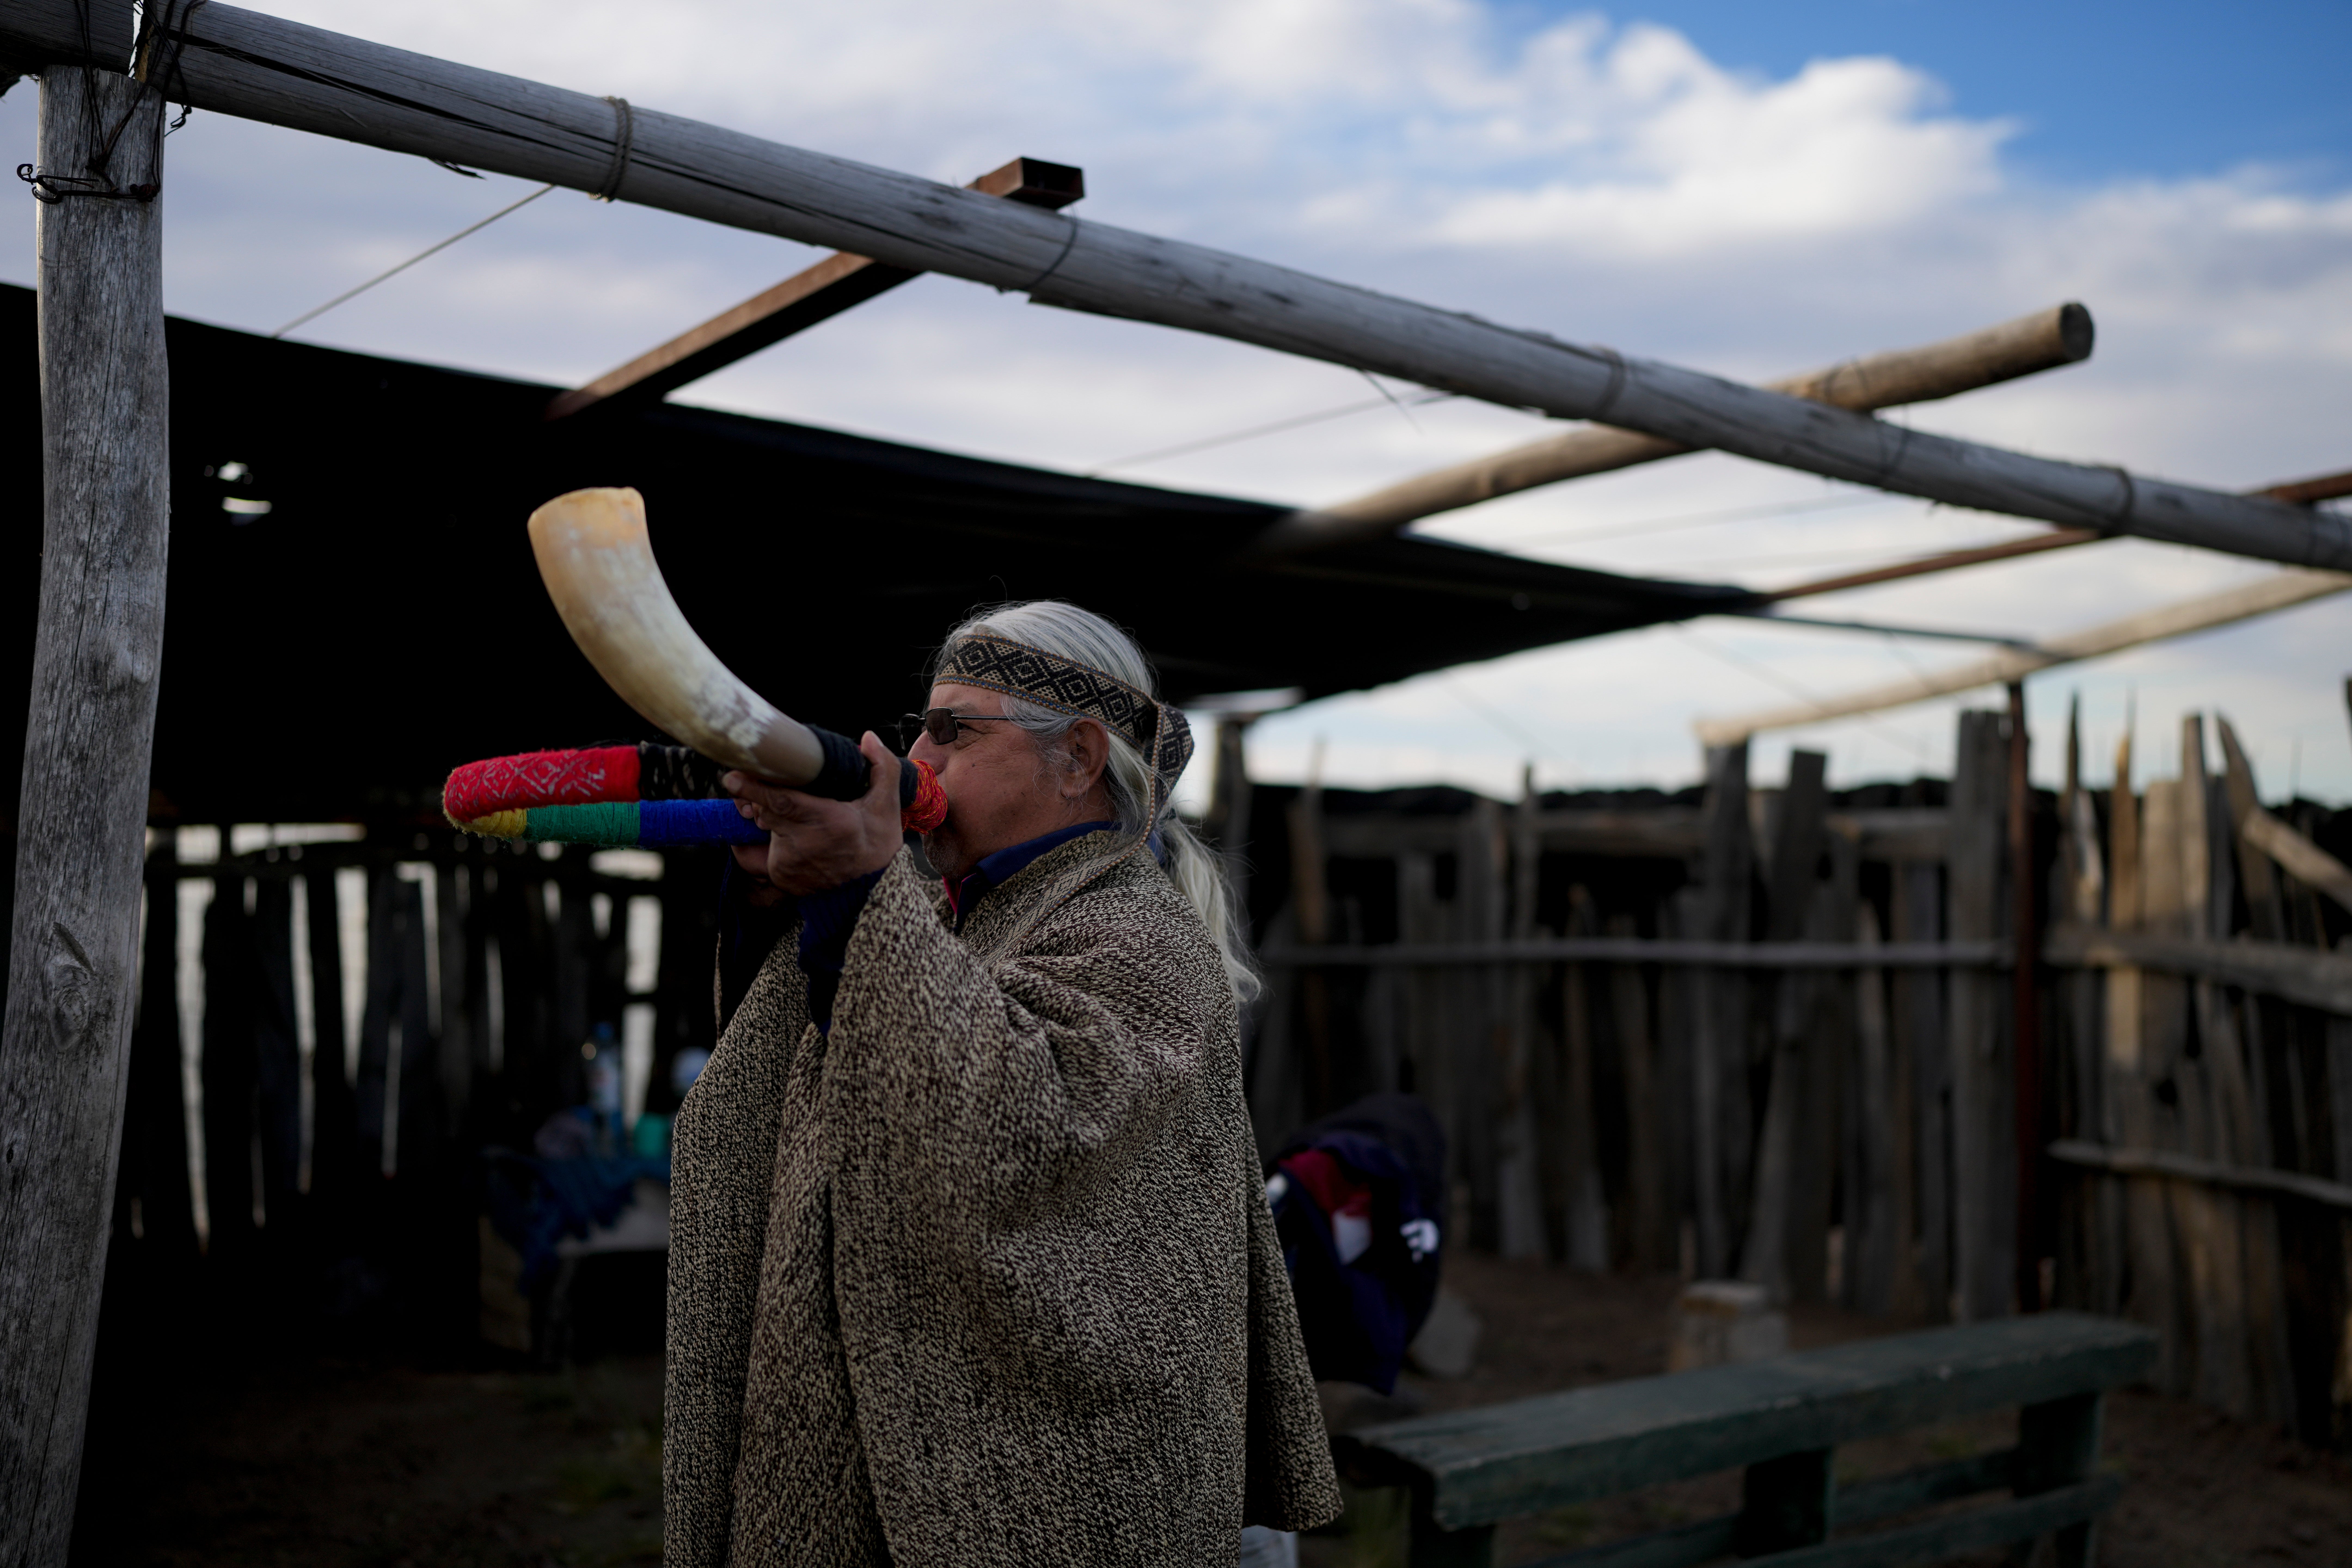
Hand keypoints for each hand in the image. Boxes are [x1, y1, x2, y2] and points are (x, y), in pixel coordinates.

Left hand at [724, 731, 901, 896]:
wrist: (875, 888)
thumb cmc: (878, 842)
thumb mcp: (888, 804)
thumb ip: (883, 766)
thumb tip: (868, 737)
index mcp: (829, 821)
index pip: (783, 801)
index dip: (755, 789)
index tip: (731, 778)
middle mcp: (806, 843)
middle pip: (767, 812)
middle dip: (761, 797)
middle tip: (767, 786)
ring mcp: (791, 862)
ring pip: (766, 829)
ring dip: (772, 817)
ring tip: (798, 817)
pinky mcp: (782, 875)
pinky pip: (767, 848)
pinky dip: (777, 838)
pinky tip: (797, 837)